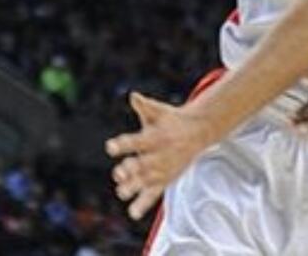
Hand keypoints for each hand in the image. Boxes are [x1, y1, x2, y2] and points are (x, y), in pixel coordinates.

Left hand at [105, 92, 218, 220]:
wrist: (198, 131)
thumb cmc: (172, 119)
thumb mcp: (160, 110)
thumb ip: (145, 105)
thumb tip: (133, 96)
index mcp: (156, 137)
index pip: (138, 141)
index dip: (124, 144)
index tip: (110, 147)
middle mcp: (160, 154)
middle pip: (144, 164)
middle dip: (131, 169)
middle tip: (118, 173)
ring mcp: (163, 169)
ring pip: (148, 180)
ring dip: (134, 186)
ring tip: (121, 192)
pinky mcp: (165, 179)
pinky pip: (155, 193)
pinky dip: (144, 203)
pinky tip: (133, 213)